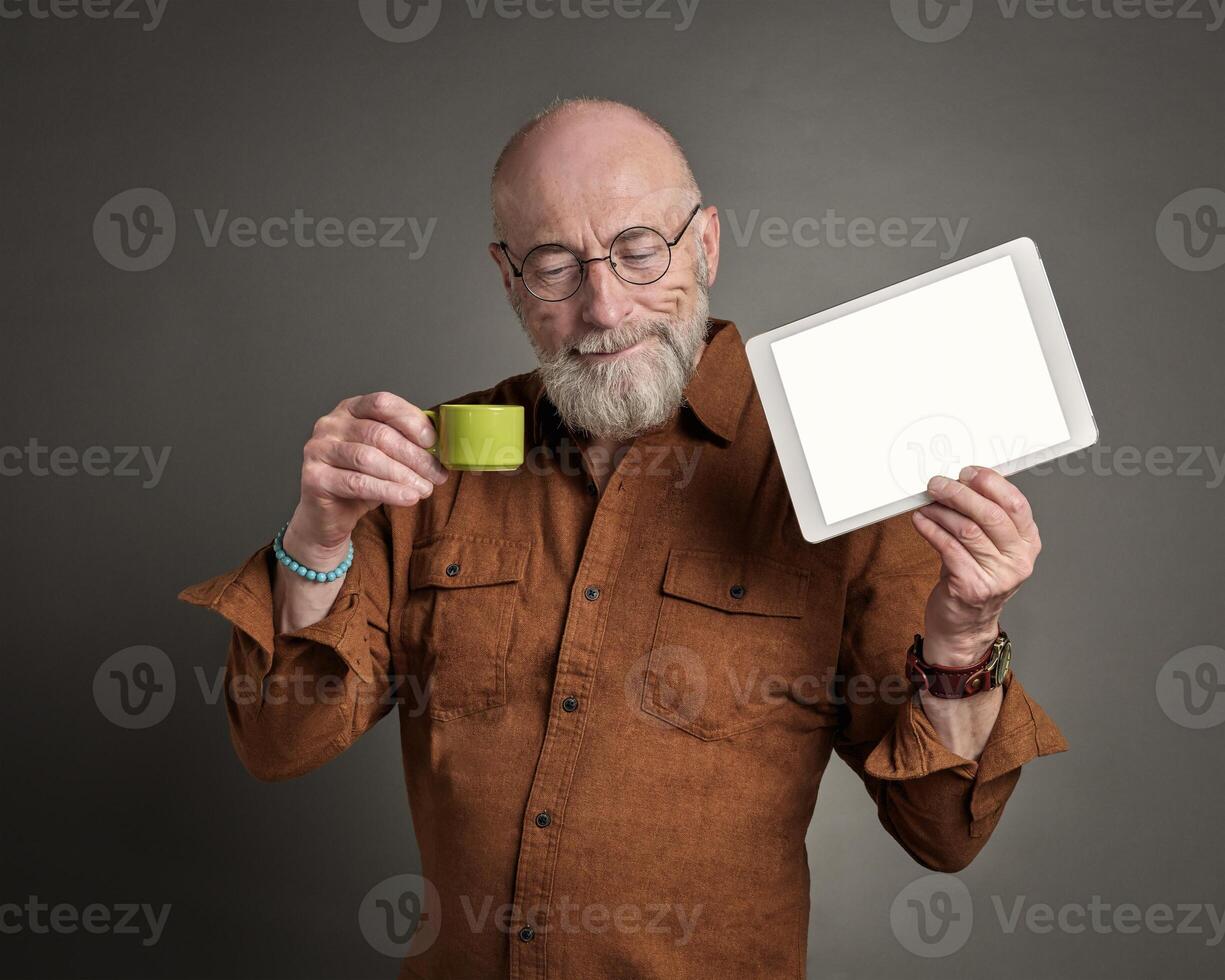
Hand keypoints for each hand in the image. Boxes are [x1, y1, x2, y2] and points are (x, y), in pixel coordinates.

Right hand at [284, 391, 448, 565]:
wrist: (328, 515)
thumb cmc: (360, 480)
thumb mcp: (386, 456)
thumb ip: (405, 443)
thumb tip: (442, 446)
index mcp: (349, 409)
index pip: (382, 403)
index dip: (411, 420)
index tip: (433, 442)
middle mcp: (330, 424)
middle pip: (379, 433)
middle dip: (414, 456)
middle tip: (437, 474)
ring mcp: (318, 449)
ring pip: (369, 458)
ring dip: (404, 475)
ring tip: (425, 489)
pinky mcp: (314, 477)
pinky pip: (357, 482)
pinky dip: (388, 491)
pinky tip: (407, 497)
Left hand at [911, 465, 1040, 666]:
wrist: (964, 626)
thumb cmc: (975, 578)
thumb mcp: (991, 548)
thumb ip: (985, 519)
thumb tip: (963, 482)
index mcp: (1028, 544)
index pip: (1016, 504)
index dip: (991, 483)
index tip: (968, 472)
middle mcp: (1018, 560)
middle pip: (990, 515)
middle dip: (960, 493)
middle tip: (938, 484)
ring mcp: (997, 576)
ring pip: (967, 529)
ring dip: (941, 510)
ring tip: (927, 503)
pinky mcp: (971, 586)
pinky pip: (947, 547)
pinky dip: (930, 529)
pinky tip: (921, 521)